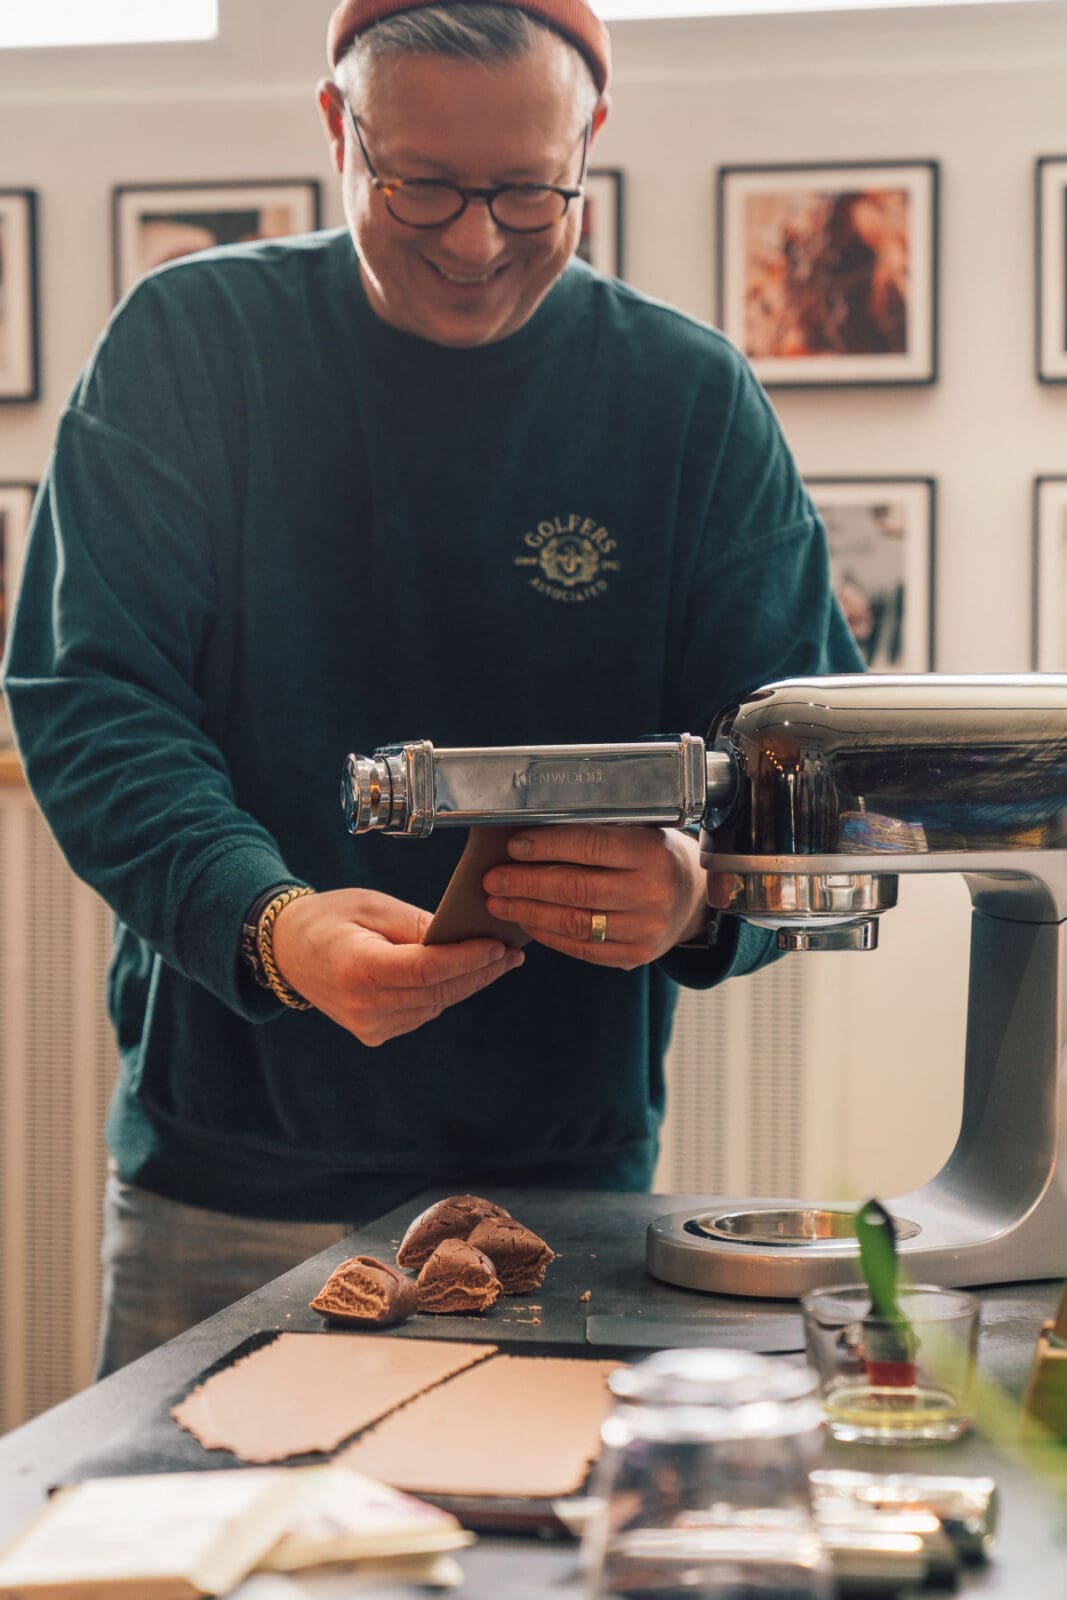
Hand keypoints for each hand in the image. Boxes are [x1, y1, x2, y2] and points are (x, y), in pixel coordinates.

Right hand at [270, 887, 523, 1045]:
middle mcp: (363, 1006)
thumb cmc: (331, 918)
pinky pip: (423, 1012)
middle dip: (480, 971)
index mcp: (359, 970)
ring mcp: (369, 1026)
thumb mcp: (374, 906)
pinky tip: (467, 973)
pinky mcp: (375, 1033)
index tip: (499, 946)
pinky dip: (446, 992)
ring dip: (468, 983)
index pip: (427, 970)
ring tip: (499, 960)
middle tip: (512, 954)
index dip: (468, 959)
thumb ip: (419, 925)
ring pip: (436, 1004)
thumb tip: (465, 937)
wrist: (288, 951)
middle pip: (438, 991)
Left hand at [482, 825, 708, 970]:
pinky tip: (527, 923)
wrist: (695, 897)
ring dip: (529, 912)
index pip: (591, 846)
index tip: (514, 846)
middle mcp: (653, 892)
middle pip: (576, 888)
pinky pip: (583, 948)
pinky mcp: (636, 955)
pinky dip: (548, 935)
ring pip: (575, 922)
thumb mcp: (641, 831)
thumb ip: (599, 831)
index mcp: (653, 851)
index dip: (548, 846)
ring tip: (500, 903)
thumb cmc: (655, 855)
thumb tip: (532, 831)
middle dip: (526, 883)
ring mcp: (646, 929)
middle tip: (494, 880)